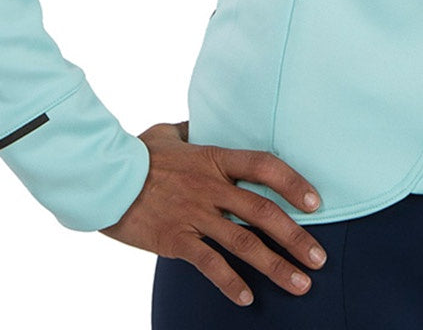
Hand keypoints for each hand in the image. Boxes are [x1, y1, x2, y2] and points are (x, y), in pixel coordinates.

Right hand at [98, 120, 328, 306]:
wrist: (102, 177)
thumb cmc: (136, 152)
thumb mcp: (170, 133)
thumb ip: (194, 131)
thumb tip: (203, 124)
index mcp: (215, 158)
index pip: (265, 167)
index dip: (293, 183)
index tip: (315, 203)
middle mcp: (211, 187)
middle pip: (263, 213)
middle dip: (296, 238)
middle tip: (319, 258)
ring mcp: (194, 215)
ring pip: (244, 243)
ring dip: (276, 266)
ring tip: (301, 285)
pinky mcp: (174, 240)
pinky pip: (209, 264)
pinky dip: (230, 282)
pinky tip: (247, 298)